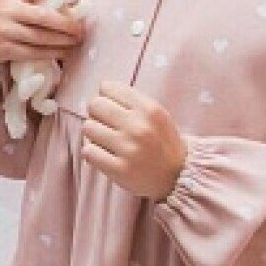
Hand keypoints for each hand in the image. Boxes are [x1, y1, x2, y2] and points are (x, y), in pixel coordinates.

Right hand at [0, 0, 84, 67]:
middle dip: (66, 23)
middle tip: (81, 28)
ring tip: (76, 41)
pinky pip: (33, 52)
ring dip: (62, 41)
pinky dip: (51, 53)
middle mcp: (7, 10)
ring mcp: (5, 31)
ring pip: (40, 37)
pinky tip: (63, 52)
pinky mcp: (4, 49)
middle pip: (43, 16)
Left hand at [81, 81, 187, 200]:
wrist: (178, 177)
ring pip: (88, 127)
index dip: (105, 98)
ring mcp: (129, 149)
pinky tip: (104, 155)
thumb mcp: (157, 115)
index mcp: (150, 109)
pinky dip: (92, 153)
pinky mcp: (120, 169)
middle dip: (96, 114)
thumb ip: (131, 101)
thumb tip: (101, 89)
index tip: (110, 108)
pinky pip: (88, 151)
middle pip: (94, 105)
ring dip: (93, 134)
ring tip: (106, 141)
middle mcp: (139, 127)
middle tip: (105, 125)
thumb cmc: (162, 143)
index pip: (107, 88)